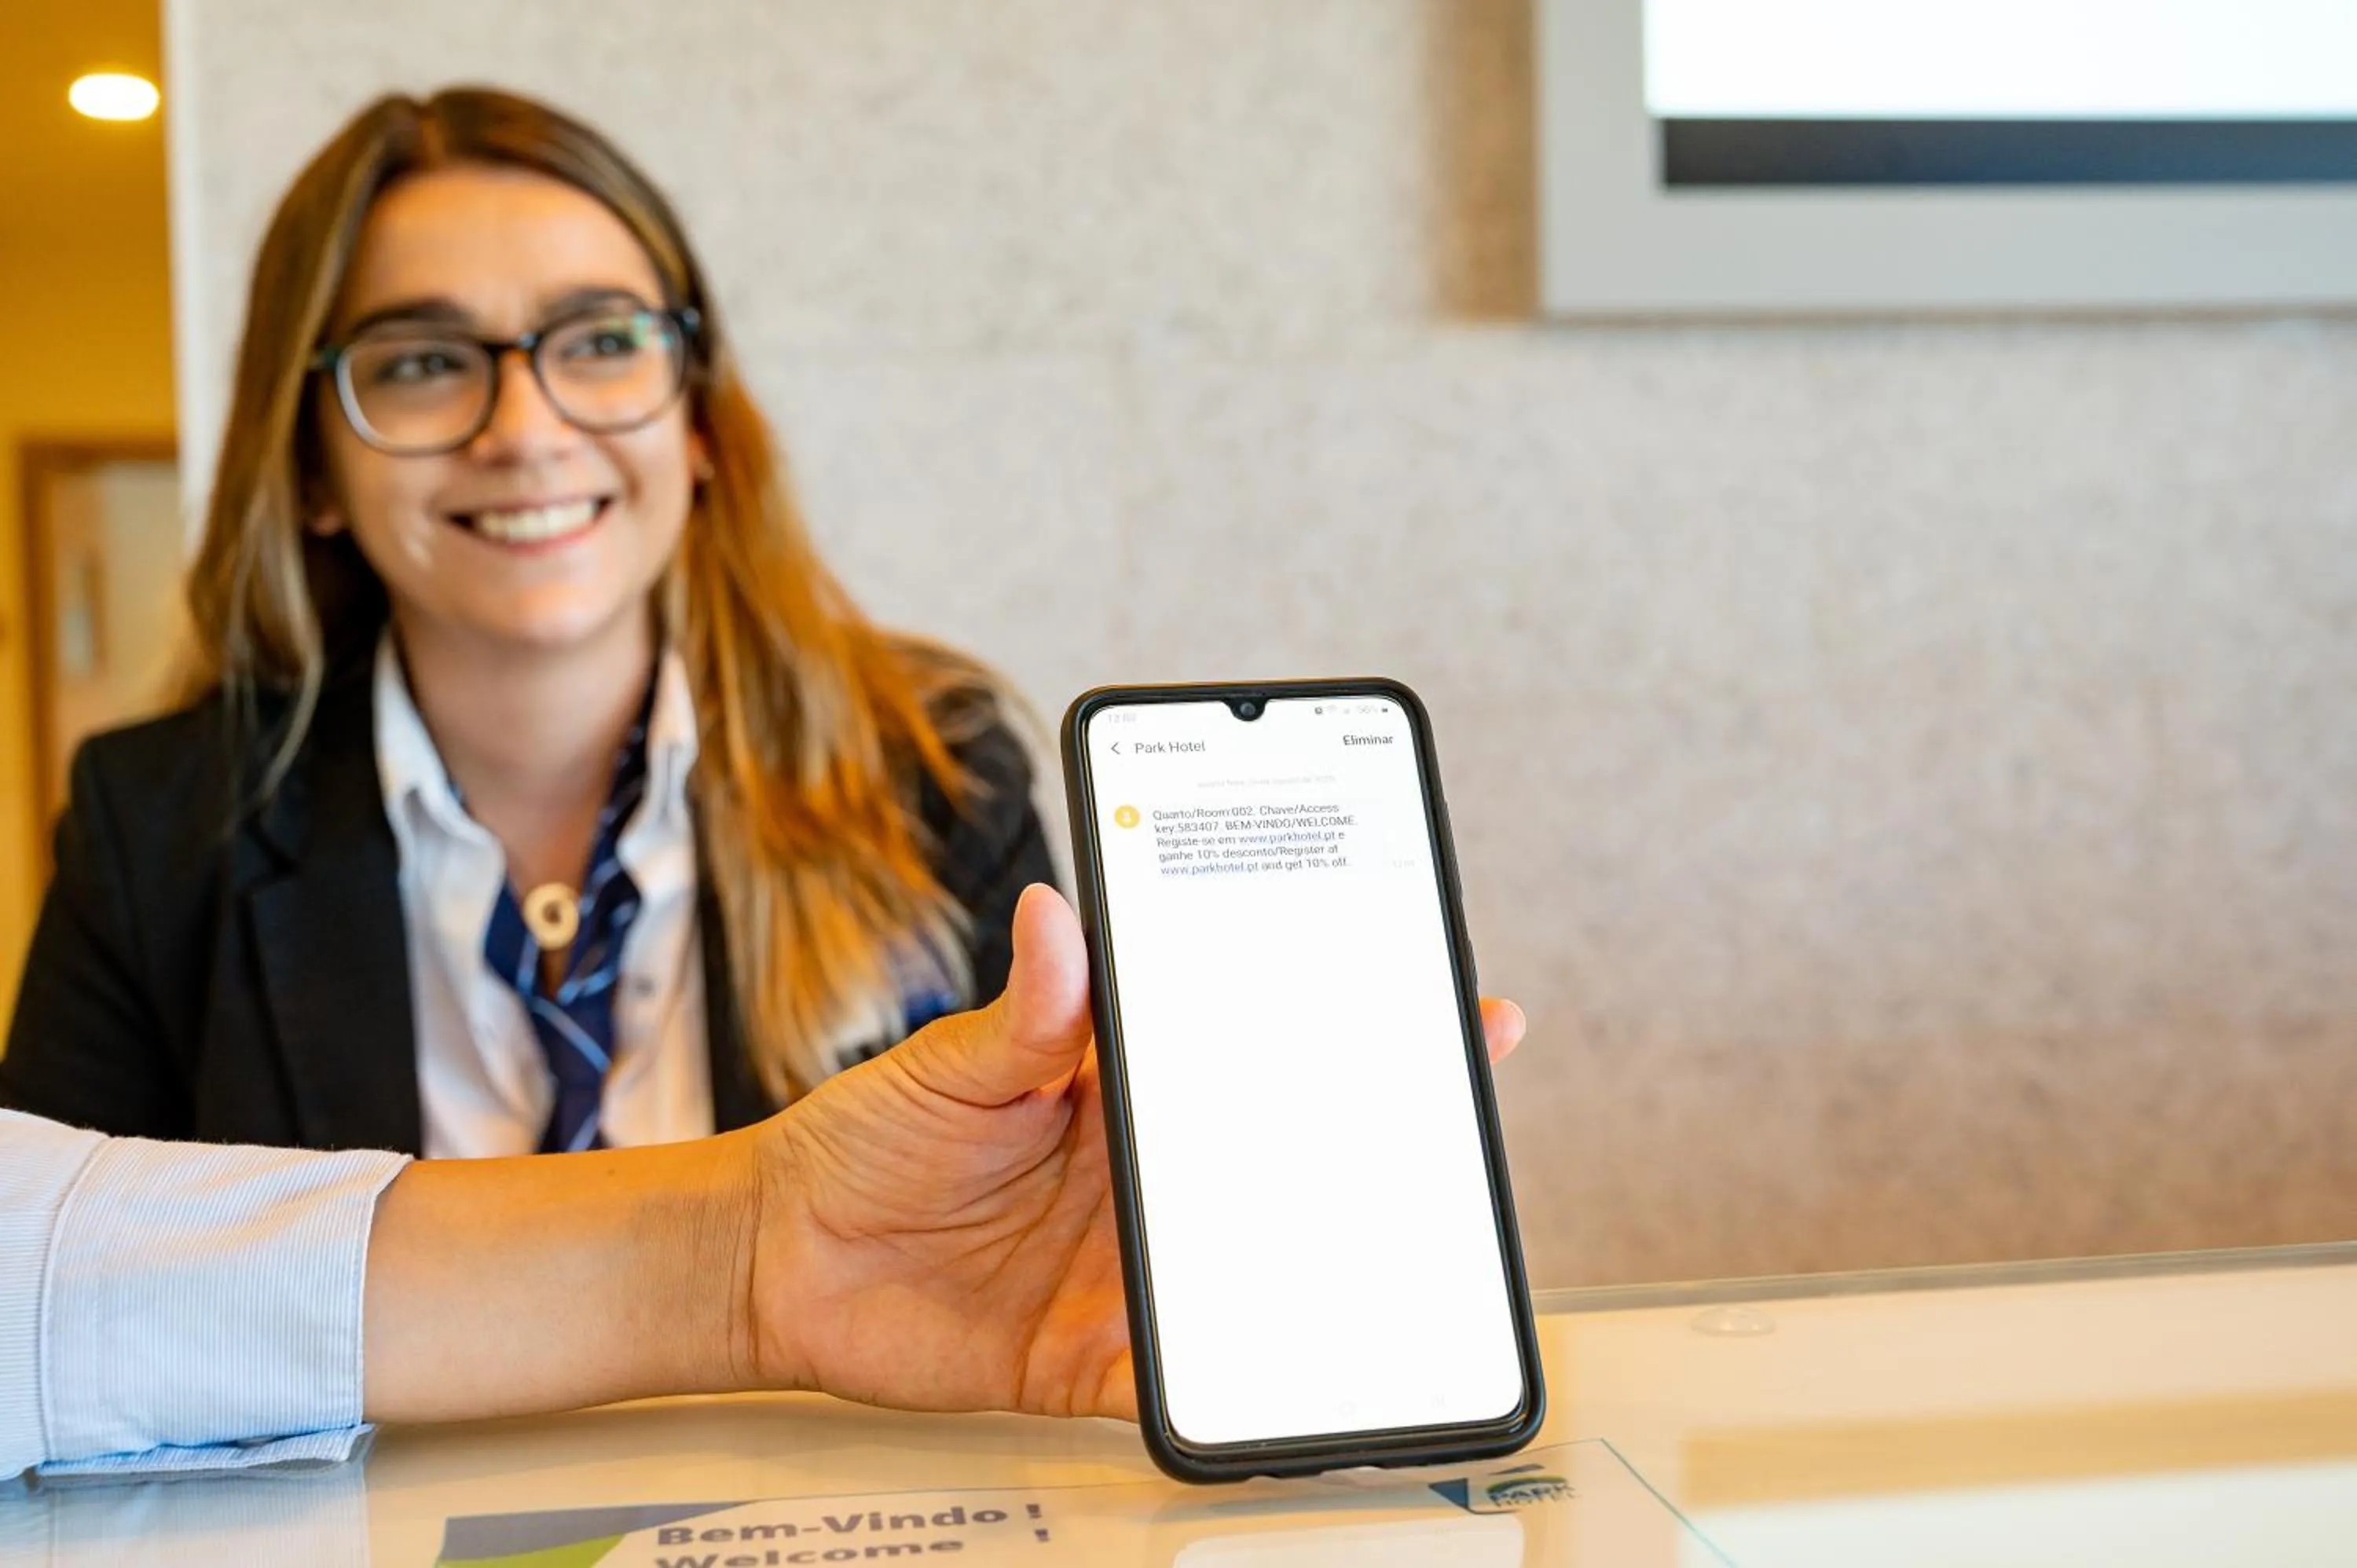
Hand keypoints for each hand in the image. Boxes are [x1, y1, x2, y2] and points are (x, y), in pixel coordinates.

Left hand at [735, 884, 1526, 1420]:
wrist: (776, 1259)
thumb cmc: (866, 1140)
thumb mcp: (950, 1065)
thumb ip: (1023, 1016)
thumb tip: (1058, 921)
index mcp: (1130, 1090)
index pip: (1263, 1053)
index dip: (1358, 1033)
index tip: (1453, 1010)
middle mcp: (1149, 1180)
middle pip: (1286, 1166)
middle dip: (1380, 1151)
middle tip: (1456, 1135)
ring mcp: (1131, 1269)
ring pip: (1258, 1273)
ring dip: (1330, 1269)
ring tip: (1406, 1260)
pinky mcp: (1094, 1356)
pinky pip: (1184, 1381)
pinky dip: (1234, 1393)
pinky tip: (1288, 1386)